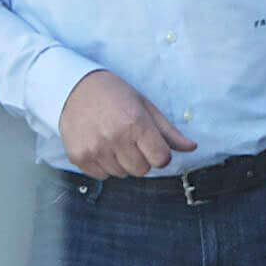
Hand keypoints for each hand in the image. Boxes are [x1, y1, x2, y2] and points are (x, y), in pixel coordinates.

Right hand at [59, 70, 196, 178]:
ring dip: (122, 162)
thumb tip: (191, 147)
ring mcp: (95, 150)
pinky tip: (100, 145)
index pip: (161, 159)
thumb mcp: (144, 106)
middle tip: (130, 139)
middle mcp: (115, 138)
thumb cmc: (113, 94)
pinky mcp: (79, 158)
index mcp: (135, 124)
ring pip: (122, 174)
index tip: (152, 144)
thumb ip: (168, 131)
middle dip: (141, 158)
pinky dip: (104, 165)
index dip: (160, 154)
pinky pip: (102, 176)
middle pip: (142, 170)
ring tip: (113, 140)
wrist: (73, 88)